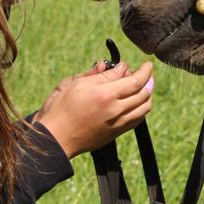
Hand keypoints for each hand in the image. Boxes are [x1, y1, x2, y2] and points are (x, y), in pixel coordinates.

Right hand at [34, 60, 153, 157]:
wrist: (55, 139)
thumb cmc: (61, 109)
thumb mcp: (75, 84)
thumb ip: (100, 75)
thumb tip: (119, 67)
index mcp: (105, 95)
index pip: (136, 80)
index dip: (145, 70)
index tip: (147, 64)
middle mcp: (115, 110)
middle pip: (144, 93)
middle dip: (149, 80)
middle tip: (147, 73)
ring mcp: (117, 123)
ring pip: (144, 108)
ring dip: (148, 95)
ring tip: (145, 86)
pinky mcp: (116, 133)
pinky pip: (138, 119)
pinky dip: (142, 108)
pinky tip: (138, 102)